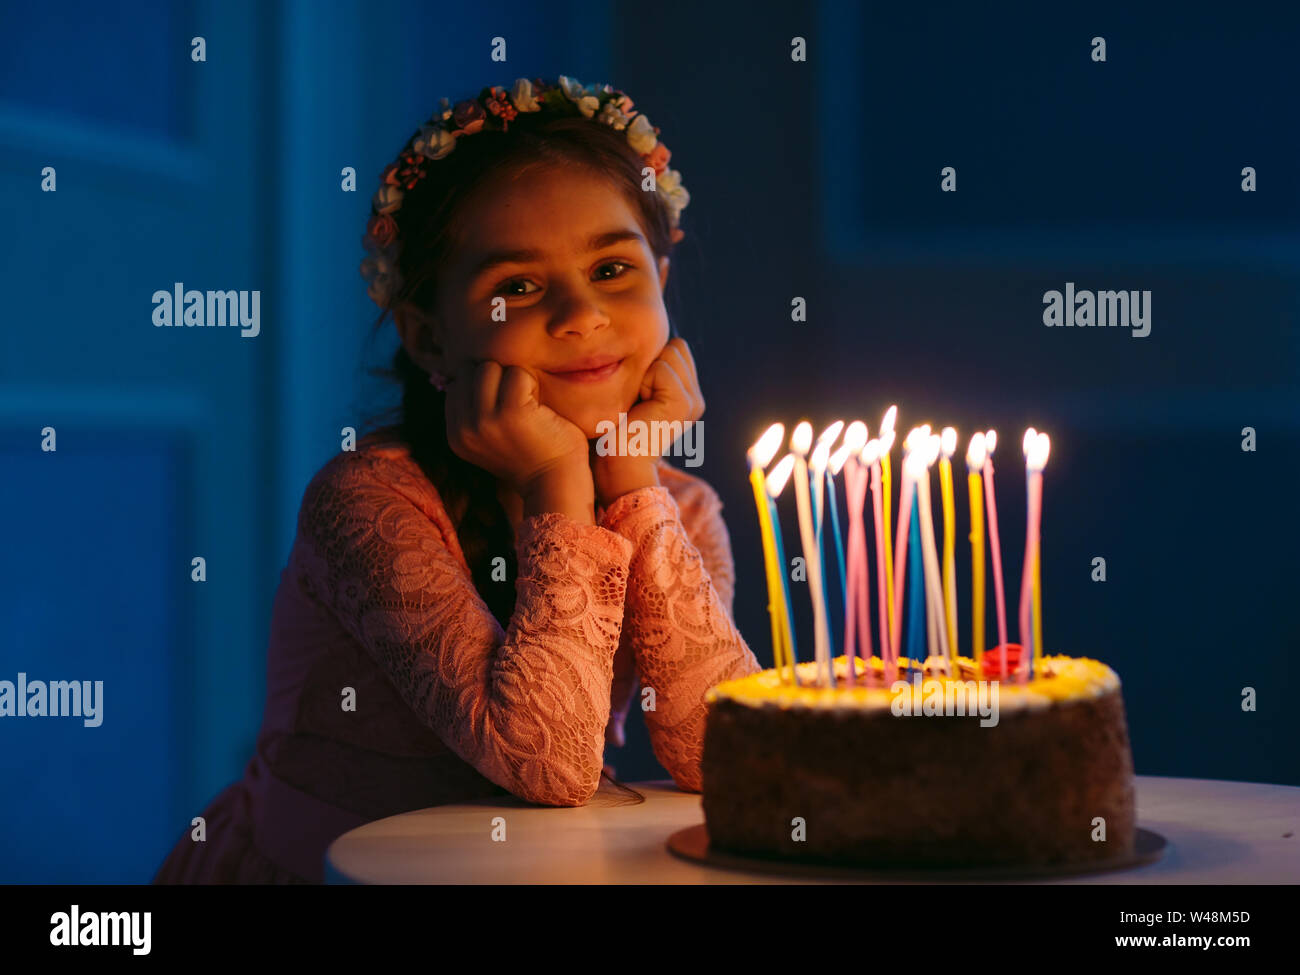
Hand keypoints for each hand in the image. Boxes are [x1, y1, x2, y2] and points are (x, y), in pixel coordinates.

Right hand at [444, 360, 590, 495]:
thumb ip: (476, 412)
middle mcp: (465, 428)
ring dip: (514, 377)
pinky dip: (532, 382)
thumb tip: (471, 370)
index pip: (458, 384)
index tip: (505, 403)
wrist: (556, 485)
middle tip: (520, 400)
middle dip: (497, 376)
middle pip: (472, 371)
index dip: (484, 384)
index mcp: (456, 435)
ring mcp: (485, 420)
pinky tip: (540, 406)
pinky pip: (518, 374)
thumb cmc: (532, 457)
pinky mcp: (511, 412)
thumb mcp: (491, 439)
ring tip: (529, 402)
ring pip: (490, 367)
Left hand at [591, 338, 704, 506]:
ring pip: (670, 353)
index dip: (650, 361)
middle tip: (637, 399)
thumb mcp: (635, 392)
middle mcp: (696, 398)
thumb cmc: (615, 430)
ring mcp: (693, 401)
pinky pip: (662, 368)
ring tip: (638, 404)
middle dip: (650, 364)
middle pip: (676, 346)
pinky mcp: (683, 403)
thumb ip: (648, 368)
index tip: (637, 394)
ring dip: (645, 373)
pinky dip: (643, 382)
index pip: (676, 348)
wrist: (617, 466)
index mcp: (688, 394)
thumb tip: (647, 339)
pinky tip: (639, 407)